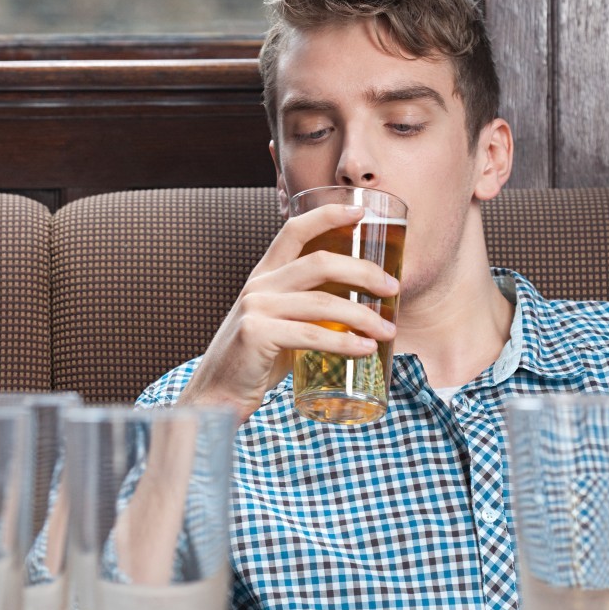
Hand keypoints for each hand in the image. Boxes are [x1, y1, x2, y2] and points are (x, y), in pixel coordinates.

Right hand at [180, 203, 398, 423]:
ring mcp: (255, 309)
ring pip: (323, 303)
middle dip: (363, 272)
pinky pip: (312, 335)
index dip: (327, 215)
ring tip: (388, 329)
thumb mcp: (278, 325)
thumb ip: (305, 312)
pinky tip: (365, 349)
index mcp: (263, 276)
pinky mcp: (257, 336)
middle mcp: (258, 286)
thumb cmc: (254, 363)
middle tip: (393, 288)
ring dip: (363, 316)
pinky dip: (344, 343)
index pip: (294, 231)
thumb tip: (356, 312)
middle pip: (320, 263)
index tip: (360, 211)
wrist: (215, 397)